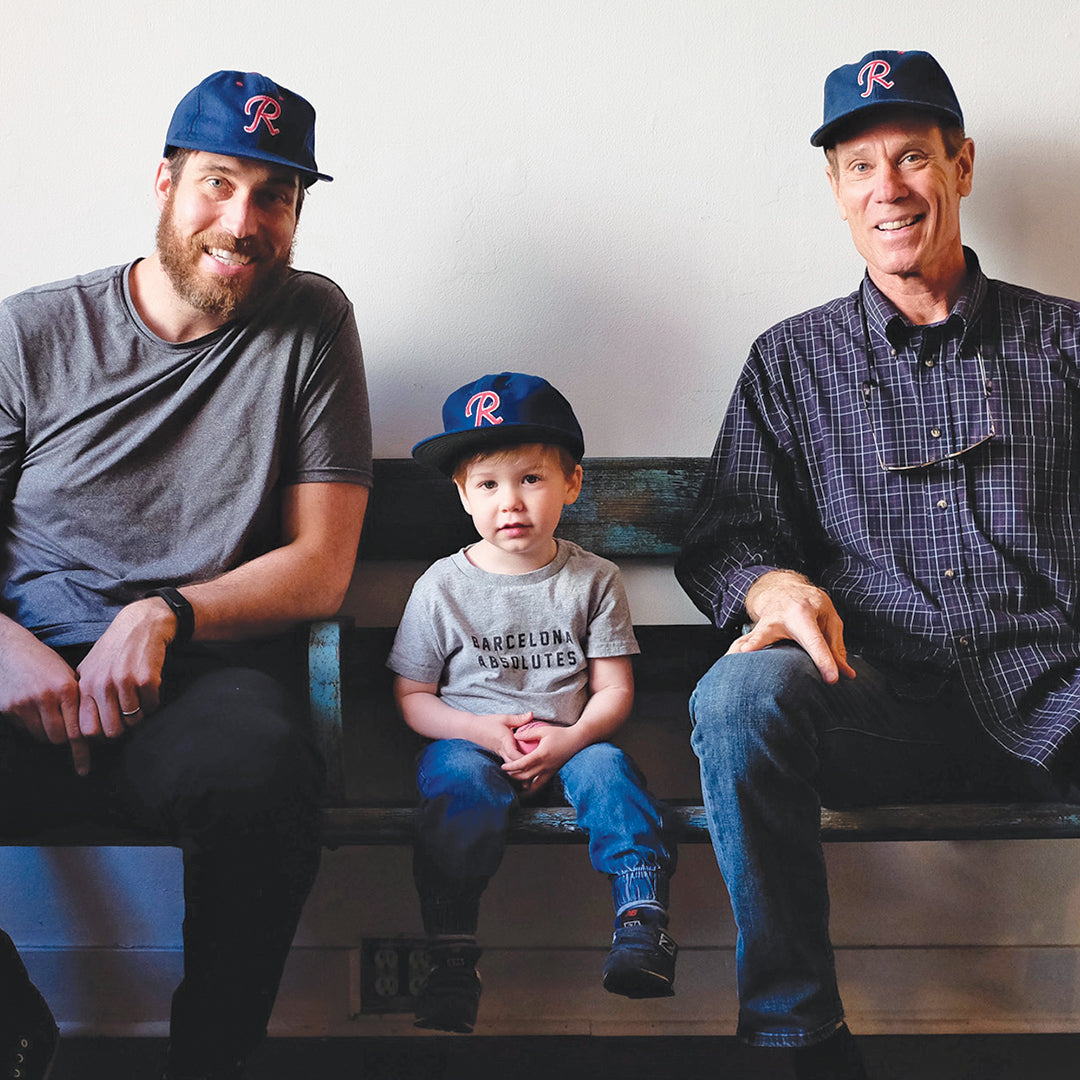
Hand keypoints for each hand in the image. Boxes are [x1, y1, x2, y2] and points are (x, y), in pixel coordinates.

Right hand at [0, 620, 89, 774]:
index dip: (83, 751)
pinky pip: (25, 730)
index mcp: (68, 689)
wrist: (9, 650)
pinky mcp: (8, 709)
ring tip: (47, 713)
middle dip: (64, 737)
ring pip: (42, 737)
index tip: (85, 770)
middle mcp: (47, 698)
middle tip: (64, 724)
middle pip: (60, 738)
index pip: (79, 730)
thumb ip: (78, 700)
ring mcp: (25, 704)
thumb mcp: (68, 676)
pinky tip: (31, 709)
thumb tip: (92, 729)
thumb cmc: (45, 663)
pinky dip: (31, 726)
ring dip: (47, 733)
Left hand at [75, 598, 173, 741]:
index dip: (101, 735)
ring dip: (140, 714)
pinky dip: (154, 702)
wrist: (141, 624)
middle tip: (128, 715)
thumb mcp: (90, 668)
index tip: (110, 725)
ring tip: (140, 698)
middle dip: (123, 727)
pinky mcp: (147, 679)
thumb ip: (84, 696)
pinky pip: (152, 706)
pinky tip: (151, 688)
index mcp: (86, 686)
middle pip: (112, 731)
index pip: (87, 730)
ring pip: (134, 721)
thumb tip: (84, 728)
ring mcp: (125, 682)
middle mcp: (102, 685)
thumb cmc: (115, 649)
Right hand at [475, 711, 533, 764]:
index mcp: (505, 742)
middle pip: (515, 765)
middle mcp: (502, 751)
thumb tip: (532, 714)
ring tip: (531, 770)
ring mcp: (499, 754)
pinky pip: (508, 763)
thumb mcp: (504, 718)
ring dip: (520, 769)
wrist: (470, 729)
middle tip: (538, 768)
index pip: (516, 755)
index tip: (537, 758)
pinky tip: (522, 766)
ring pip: (511, 767)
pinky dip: (515, 766)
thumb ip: (519, 719)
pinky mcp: (498, 755)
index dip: (526, 759)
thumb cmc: (487, 723)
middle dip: (525, 768)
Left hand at [501, 722, 576, 791]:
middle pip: (525, 776)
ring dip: (522, 784)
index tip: (503, 767)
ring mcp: (550, 771)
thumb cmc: (560, 733)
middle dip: (513, 776)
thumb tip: (515, 736)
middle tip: (506, 772)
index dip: (511, 767)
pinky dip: (532, 788)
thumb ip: (528, 733)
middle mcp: (545, 766)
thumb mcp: (543, 730)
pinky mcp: (553, 773)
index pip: (522, 764)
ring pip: (533, 784)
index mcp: (541, 755)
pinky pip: (541, 784)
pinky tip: (526, 787)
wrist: (577, 740)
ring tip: (514, 781)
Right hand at [728, 570, 855, 683]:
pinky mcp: (752, 633)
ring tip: (732, 663)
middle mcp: (777, 619)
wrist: (782, 588)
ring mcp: (761, 626)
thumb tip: (846, 674)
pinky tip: (728, 664)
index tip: (832, 679)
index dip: (824, 660)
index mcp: (802, 614)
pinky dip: (734, 654)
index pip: (814, 641)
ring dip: (739, 651)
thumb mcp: (829, 618)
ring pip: (747, 639)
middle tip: (748, 654)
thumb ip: (835, 645)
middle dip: (760, 645)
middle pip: (767, 635)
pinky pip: (741, 644)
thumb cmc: (810, 604)